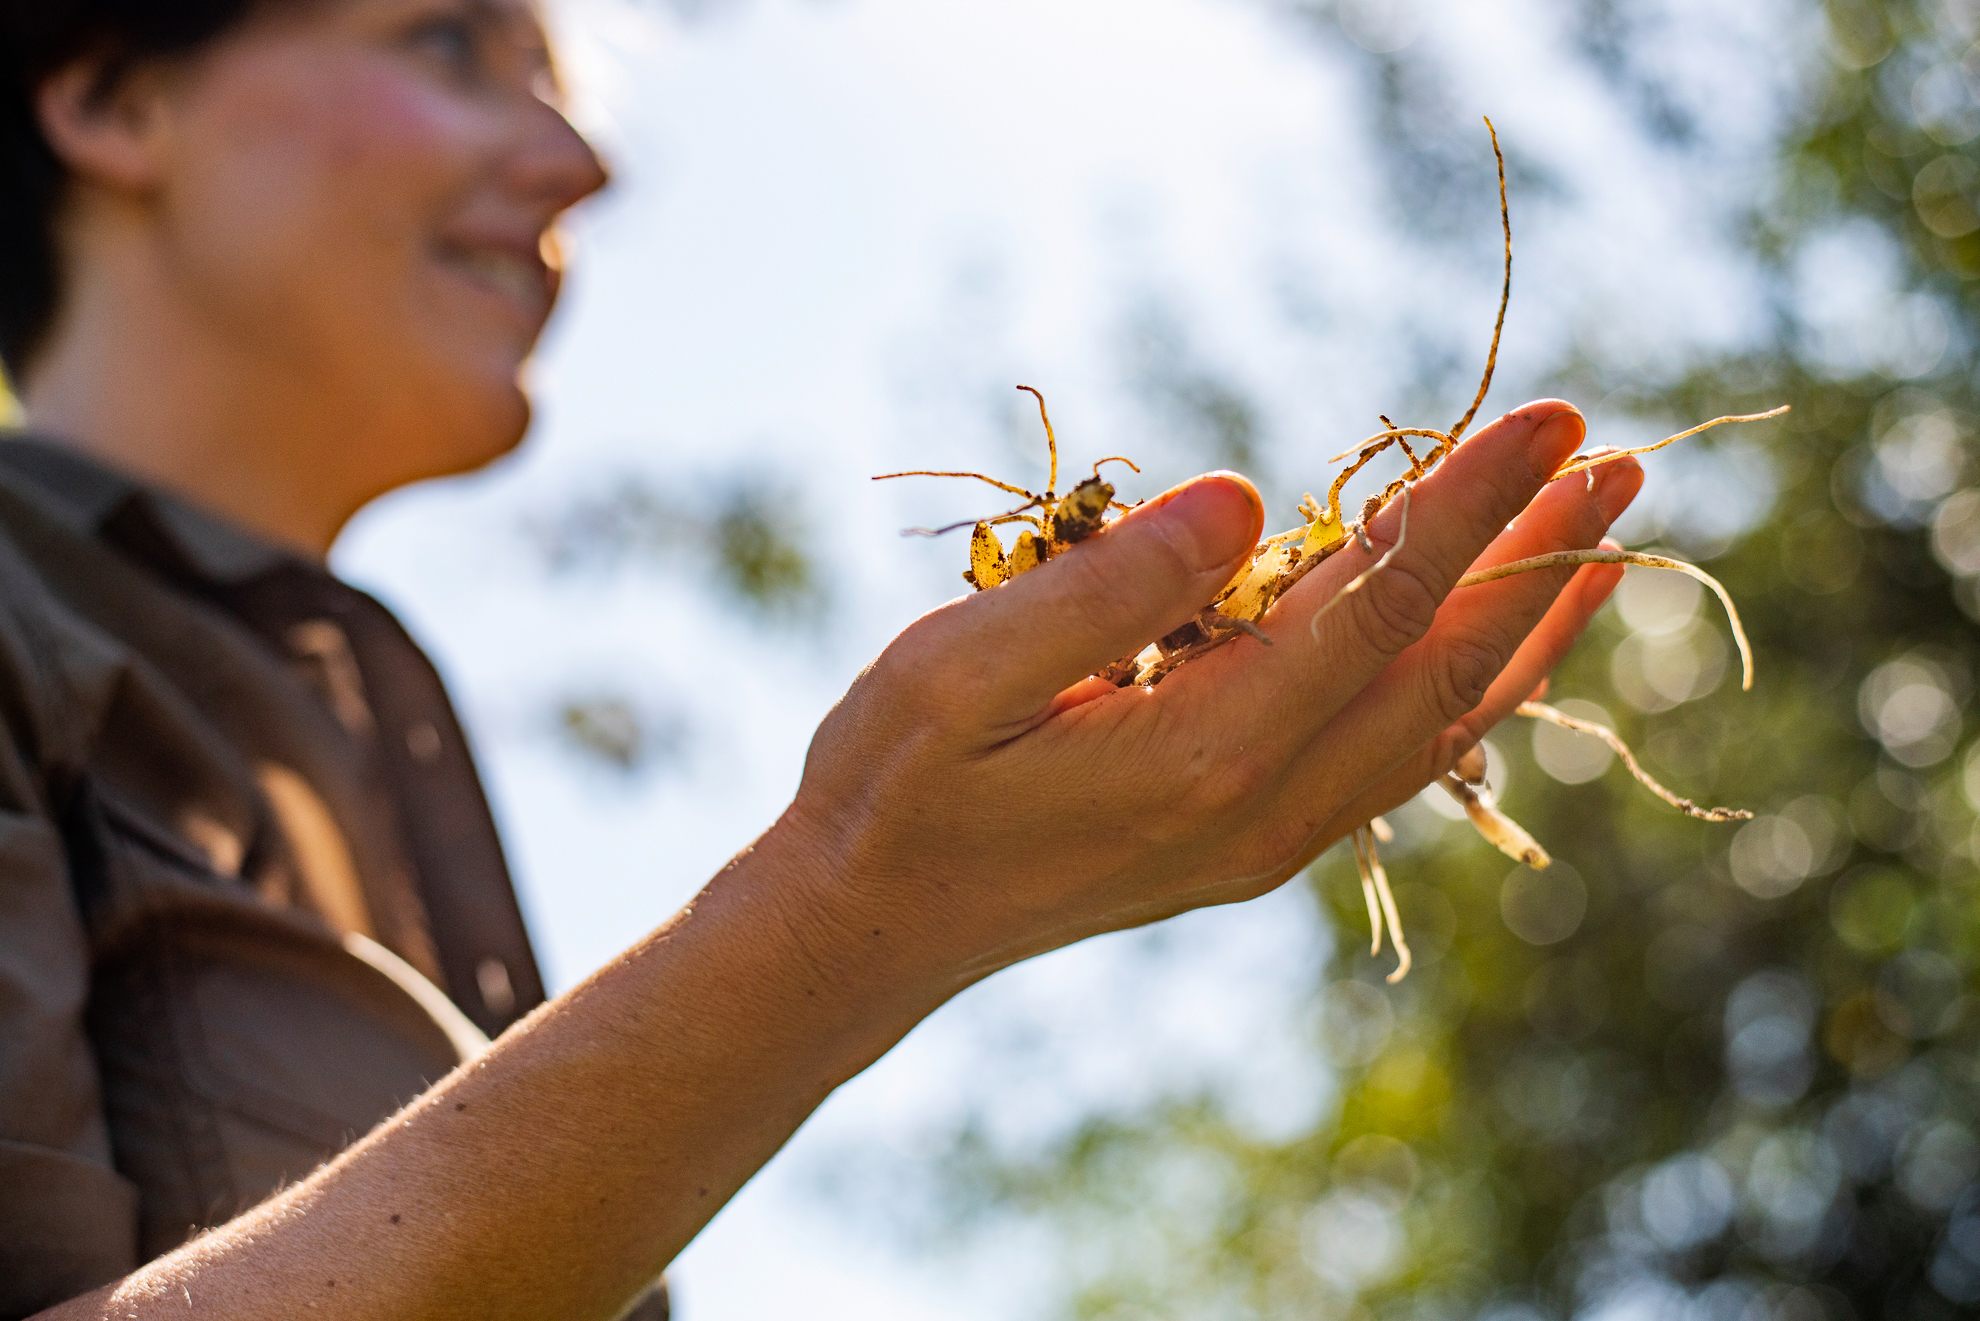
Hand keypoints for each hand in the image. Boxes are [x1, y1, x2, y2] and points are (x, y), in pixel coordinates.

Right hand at [782, 400, 1641, 983]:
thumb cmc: (892, 785)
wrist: (867, 931)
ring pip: (1437, 731)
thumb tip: (1246, 500)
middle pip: (1441, 670)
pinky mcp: (1248, 846)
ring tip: (1600, 553)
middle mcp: (1262, 806)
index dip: (1472, 504)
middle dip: (1537, 560)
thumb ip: (1108, 587)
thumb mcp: (959, 671)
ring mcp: (1264, 839)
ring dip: (1523, 635)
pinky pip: (1394, 764)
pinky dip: (1466, 696)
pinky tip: (1489, 655)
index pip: (1379, 604)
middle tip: (1620, 464)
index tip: (1555, 421)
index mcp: (1202, 750)